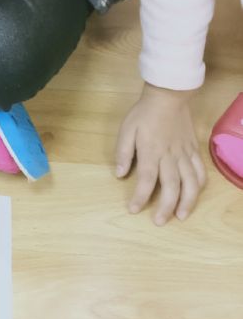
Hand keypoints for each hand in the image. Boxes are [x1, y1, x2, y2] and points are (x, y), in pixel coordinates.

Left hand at [115, 84, 205, 224]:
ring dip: (187, 201)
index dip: (140, 196)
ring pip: (190, 182)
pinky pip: (200, 171)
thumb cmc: (144, 113)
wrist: (168, 96)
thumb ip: (123, 153)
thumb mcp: (126, 130)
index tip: (133, 210)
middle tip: (160, 222)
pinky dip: (198, 186)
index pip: (145, 179)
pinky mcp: (194, 150)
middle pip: (171, 186)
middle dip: (165, 206)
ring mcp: (185, 154)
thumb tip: (119, 174)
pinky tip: (194, 195)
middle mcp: (170, 156)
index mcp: (151, 151)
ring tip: (181, 216)